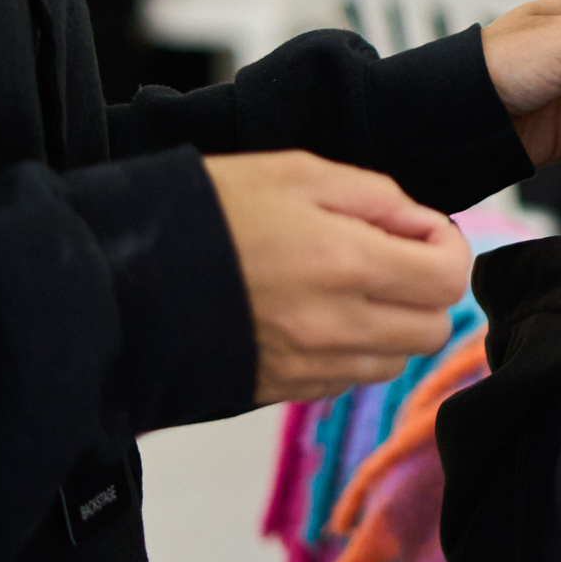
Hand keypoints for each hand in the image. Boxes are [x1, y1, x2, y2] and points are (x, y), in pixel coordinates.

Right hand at [206, 151, 473, 404]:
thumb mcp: (294, 171)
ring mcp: (307, 366)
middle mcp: (336, 326)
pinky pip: (346, 380)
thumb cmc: (200, 211)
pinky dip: (350, 349)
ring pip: (394, 361)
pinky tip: (315, 312)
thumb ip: (373, 195)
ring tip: (349, 284)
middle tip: (391, 255)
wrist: (112, 276)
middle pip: (432, 329)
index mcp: (347, 264)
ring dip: (391, 323)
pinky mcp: (279, 390)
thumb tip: (418, 223)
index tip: (418, 229)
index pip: (448, 279)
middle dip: (426, 290)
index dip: (446, 247)